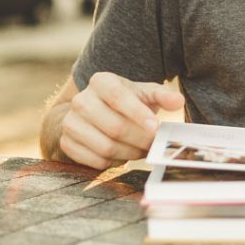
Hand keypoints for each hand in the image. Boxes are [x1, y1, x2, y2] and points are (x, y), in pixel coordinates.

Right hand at [59, 72, 183, 169]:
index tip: (156, 128)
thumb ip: (162, 96)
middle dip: (140, 139)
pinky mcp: (66, 142)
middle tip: (154, 144)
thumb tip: (178, 101)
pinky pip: (94, 160)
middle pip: (115, 127)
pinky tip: (124, 155)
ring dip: (129, 153)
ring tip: (142, 150)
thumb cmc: (126, 101)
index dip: (139, 114)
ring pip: (106, 146)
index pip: (120, 98)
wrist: (94, 112)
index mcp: (101, 82)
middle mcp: (81, 100)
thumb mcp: (144, 93)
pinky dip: (113, 162)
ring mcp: (70, 122)